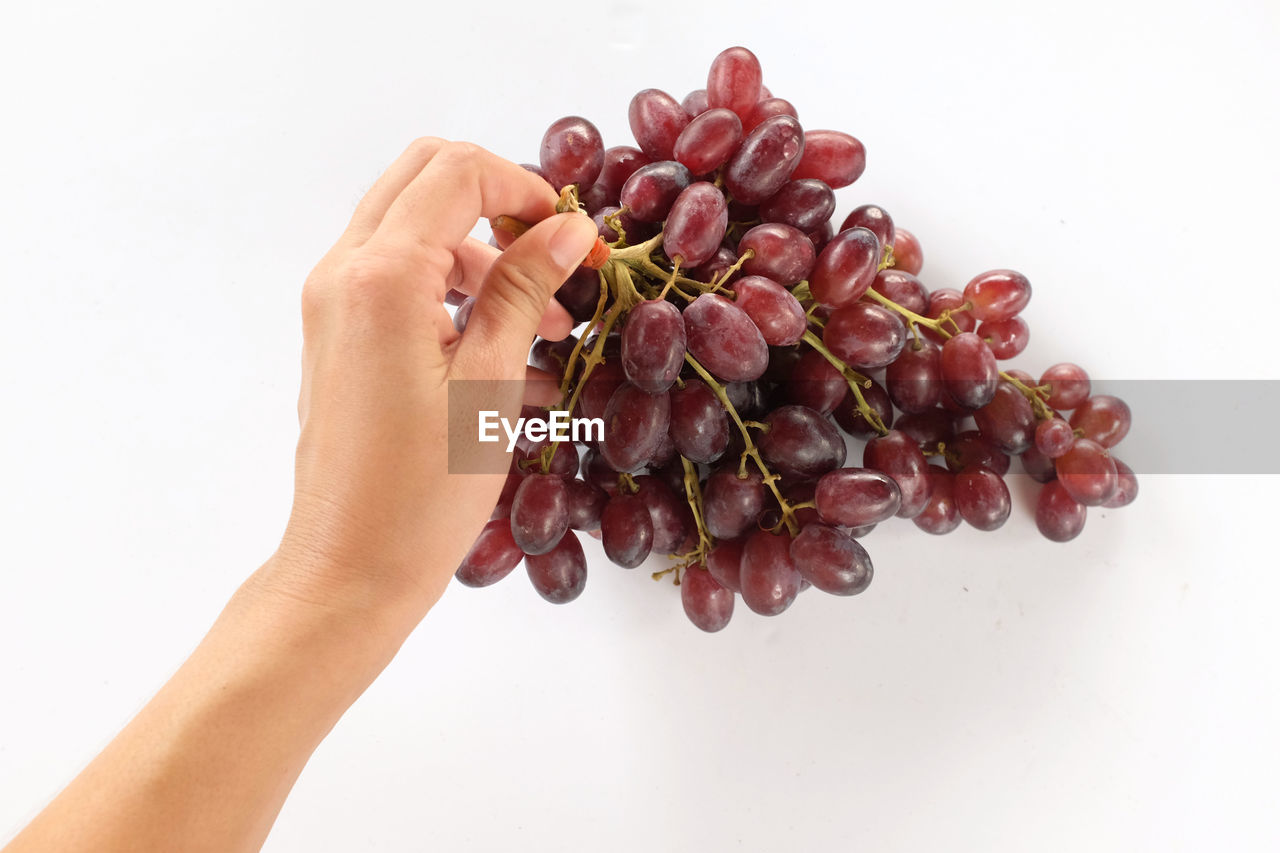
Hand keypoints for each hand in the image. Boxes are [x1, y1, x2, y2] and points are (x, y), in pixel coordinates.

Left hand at [269, 138, 598, 621]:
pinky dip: (458, 296)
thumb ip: (526, 290)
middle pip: (425, 178)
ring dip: (486, 258)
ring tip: (550, 328)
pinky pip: (403, 282)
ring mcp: (335, 303)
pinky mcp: (340, 336)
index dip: (525, 187)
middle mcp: (344, 273)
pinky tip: (513, 356)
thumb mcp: (490, 383)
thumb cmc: (422, 492)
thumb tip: (570, 227)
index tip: (573, 236)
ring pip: (416, 230)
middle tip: (554, 254)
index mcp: (381, 277)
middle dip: (500, 202)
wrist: (349, 568)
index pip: (456, 171)